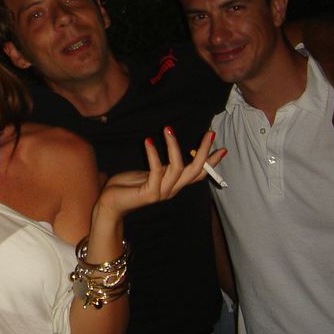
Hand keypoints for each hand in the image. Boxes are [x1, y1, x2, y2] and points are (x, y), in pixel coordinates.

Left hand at [97, 128, 224, 218]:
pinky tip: (149, 141)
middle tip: (209, 133)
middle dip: (204, 151)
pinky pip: (156, 171)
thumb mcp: (149, 172)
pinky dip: (153, 155)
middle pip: (195, 171)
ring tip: (168, 129)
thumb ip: (162, 166)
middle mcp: (172, 189)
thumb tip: (172, 150)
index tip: (223, 149)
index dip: (212, 163)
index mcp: (174, 185)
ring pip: (177, 168)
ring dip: (174, 147)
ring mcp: (162, 193)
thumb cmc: (128, 185)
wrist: (110, 204)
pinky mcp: (149, 193)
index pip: (198, 174)